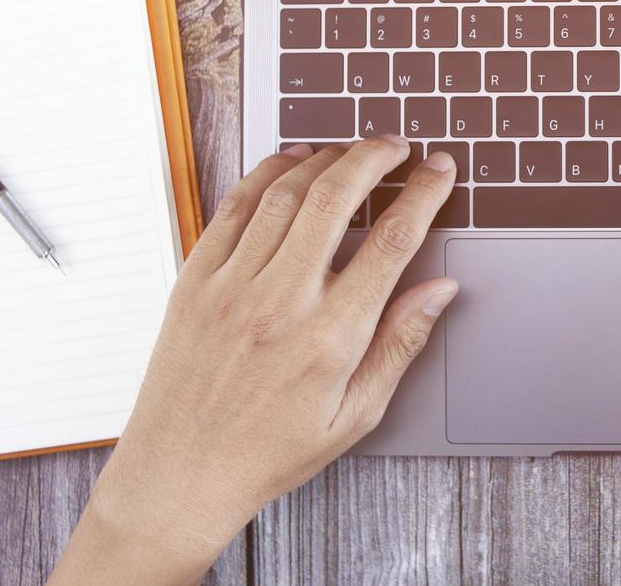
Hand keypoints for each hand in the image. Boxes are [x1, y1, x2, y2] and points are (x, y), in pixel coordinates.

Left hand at [49, 138, 457, 584]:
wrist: (179, 476)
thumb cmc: (270, 452)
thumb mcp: (356, 415)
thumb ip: (401, 344)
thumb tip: (440, 289)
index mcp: (331, 337)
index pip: (392, 242)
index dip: (423, 194)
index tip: (439, 169)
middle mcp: (281, 302)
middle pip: (338, 198)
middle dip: (375, 157)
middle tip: (398, 144)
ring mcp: (232, 286)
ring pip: (286, 192)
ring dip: (326, 159)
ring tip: (352, 150)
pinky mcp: (195, 281)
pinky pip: (234, 207)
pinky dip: (267, 173)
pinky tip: (291, 162)